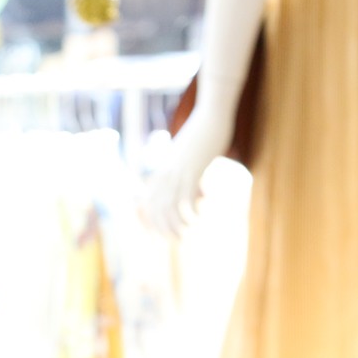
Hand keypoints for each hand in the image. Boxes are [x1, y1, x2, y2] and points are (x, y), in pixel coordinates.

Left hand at [139, 101, 236, 237]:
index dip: (150, 223)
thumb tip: (200, 196)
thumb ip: (191, 180)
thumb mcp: (190, 161)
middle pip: (156, 210)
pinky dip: (191, 212)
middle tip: (177, 241)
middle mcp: (164, 174)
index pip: (147, 204)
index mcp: (160, 172)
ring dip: (177, 225)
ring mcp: (177, 172)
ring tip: (185, 235)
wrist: (210, 117)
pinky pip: (186, 198)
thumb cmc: (202, 138)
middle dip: (164, 229)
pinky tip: (198, 218)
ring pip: (170, 207)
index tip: (159, 236)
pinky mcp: (191, 170)